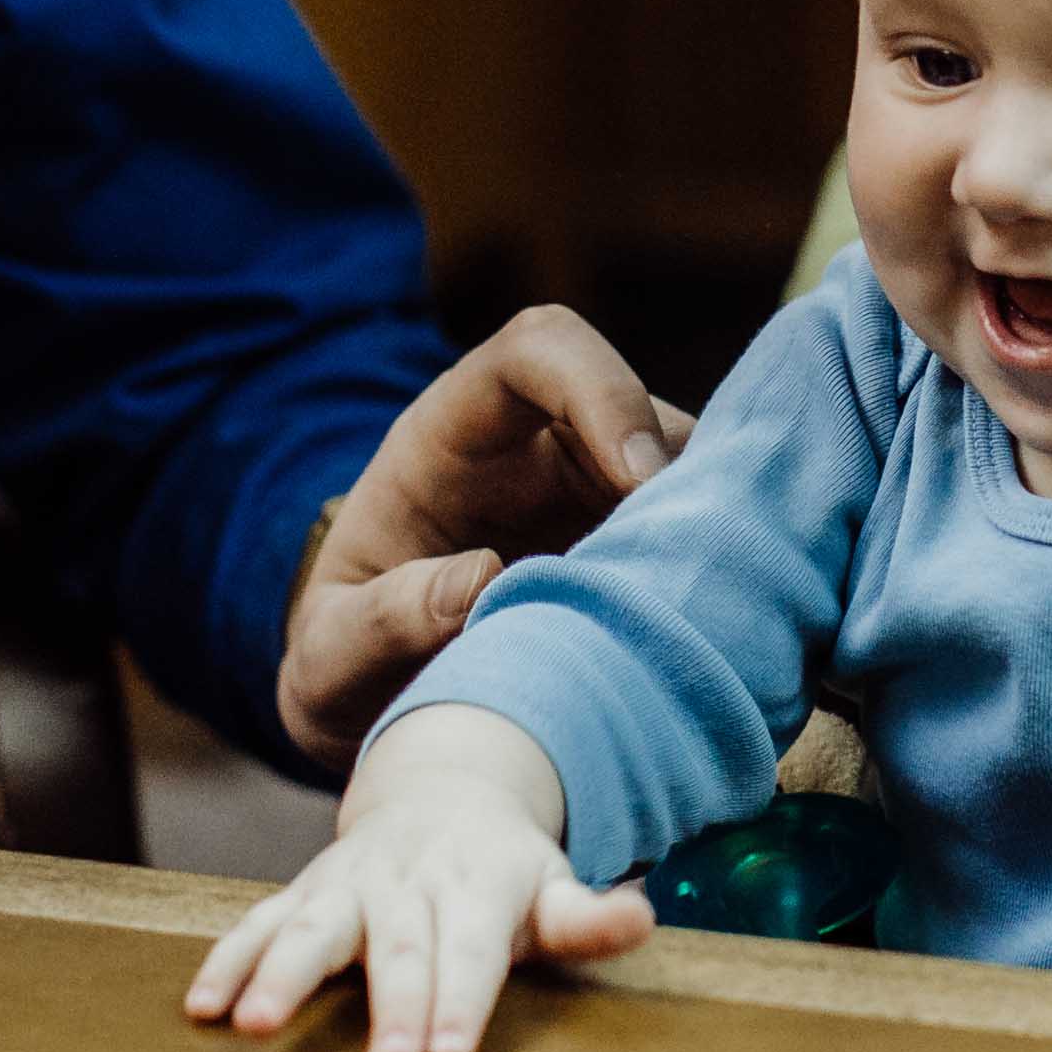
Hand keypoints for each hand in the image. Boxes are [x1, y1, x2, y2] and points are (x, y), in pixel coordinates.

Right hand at [182, 704, 656, 1051]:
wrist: (441, 794)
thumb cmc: (505, 872)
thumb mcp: (552, 885)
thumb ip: (589, 917)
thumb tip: (642, 918)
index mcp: (475, 885)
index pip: (471, 950)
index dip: (459, 999)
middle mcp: (407, 882)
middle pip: (398, 947)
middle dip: (391, 1003)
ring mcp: (348, 884)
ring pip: (310, 928)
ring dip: (279, 975)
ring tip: (252, 1025)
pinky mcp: (302, 893)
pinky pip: (257, 923)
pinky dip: (228, 960)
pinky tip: (202, 1006)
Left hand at [276, 306, 695, 769]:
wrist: (375, 701)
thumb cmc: (343, 661)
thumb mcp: (329, 653)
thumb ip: (380, 620)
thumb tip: (478, 582)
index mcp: (452, 435)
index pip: (537, 350)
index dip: (601, 389)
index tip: (640, 477)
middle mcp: (539, 447)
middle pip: (642, 412)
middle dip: (684, 482)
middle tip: (695, 578)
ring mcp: (599, 498)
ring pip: (692, 477)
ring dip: (711, 540)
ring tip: (706, 625)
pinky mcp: (641, 550)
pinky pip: (706, 540)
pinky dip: (722, 582)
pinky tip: (719, 639)